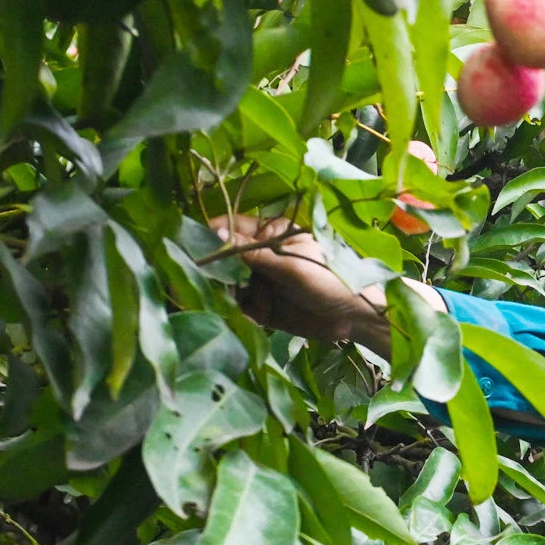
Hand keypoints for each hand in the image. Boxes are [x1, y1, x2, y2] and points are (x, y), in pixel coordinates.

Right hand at [208, 215, 443, 349]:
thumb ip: (252, 253)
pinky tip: (253, 315)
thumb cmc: (333, 278)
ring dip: (226, 294)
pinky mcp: (263, 306)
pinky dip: (240, 311)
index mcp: (270, 232)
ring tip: (238, 302)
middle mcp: (260, 254)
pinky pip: (239, 307)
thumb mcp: (291, 264)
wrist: (358, 316)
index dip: (208, 235)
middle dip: (212, 269)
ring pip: (227, 284)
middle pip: (222, 257)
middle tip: (201, 281)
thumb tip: (215, 232)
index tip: (186, 244)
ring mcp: (260, 280)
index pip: (229, 227)